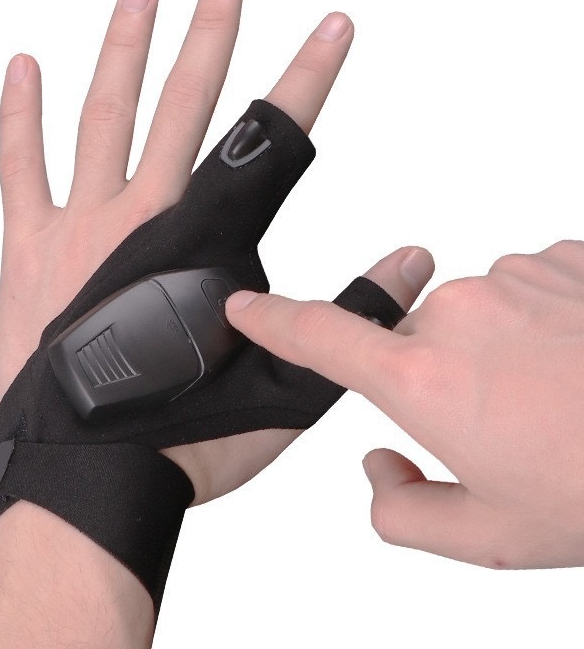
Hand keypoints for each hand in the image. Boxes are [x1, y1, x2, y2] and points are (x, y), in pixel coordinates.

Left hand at [0, 0, 435, 505]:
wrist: (96, 476)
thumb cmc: (190, 437)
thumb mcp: (292, 383)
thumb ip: (351, 316)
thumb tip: (412, 265)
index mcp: (211, 242)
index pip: (271, 140)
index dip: (308, 78)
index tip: (330, 29)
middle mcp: (146, 216)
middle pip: (187, 104)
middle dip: (212, 33)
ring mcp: (82, 226)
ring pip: (105, 117)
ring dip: (126, 50)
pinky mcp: (30, 249)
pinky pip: (19, 167)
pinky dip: (18, 114)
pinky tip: (24, 65)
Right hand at [226, 240, 583, 567]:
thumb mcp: (492, 537)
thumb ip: (403, 512)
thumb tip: (381, 466)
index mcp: (422, 379)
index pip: (318, 337)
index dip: (273, 321)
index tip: (244, 306)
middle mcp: (455, 313)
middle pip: (412, 345)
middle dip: (440, 382)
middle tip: (507, 425)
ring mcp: (511, 277)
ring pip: (473, 318)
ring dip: (497, 353)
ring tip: (559, 394)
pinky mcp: (561, 256)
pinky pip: (524, 290)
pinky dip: (541, 323)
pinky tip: (582, 359)